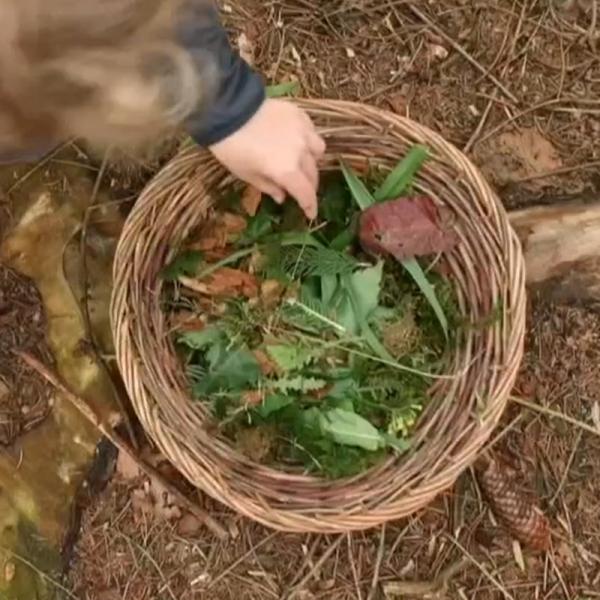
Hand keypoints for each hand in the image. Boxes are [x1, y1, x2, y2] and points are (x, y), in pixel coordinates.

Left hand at [209, 99, 325, 219]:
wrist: (226, 110)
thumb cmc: (232, 148)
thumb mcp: (247, 174)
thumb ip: (268, 187)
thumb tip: (282, 196)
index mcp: (287, 171)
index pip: (306, 193)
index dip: (310, 206)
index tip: (310, 214)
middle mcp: (300, 152)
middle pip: (313, 174)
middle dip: (309, 186)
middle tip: (301, 190)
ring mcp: (302, 131)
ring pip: (318, 150)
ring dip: (312, 161)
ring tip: (302, 162)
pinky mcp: (299, 114)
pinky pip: (311, 131)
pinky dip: (307, 140)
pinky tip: (297, 141)